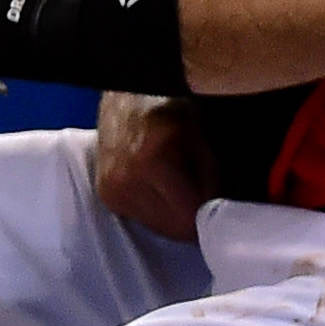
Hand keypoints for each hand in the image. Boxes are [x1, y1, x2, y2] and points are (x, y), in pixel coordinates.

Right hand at [92, 91, 212, 240]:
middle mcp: (122, 182)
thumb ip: (211, 182)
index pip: (187, 220)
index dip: (209, 217)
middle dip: (190, 218)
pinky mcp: (105, 194)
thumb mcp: (201, 140)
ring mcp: (109, 190)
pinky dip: (156, 210)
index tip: (219, 207)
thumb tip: (216, 214)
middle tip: (199, 195)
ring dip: (173, 216)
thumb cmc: (168, 108)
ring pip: (157, 227)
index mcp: (149, 164)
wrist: (126, 96)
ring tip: (177, 188)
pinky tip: (159, 189)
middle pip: (171, 229)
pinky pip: (142, 218)